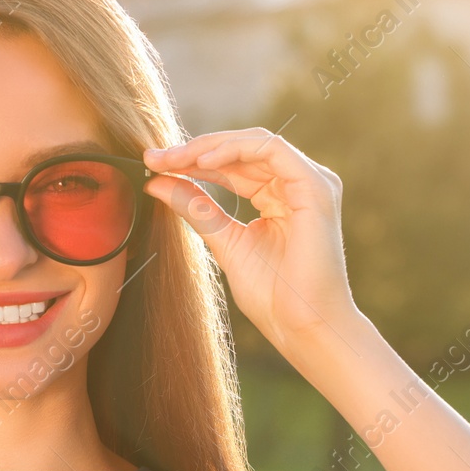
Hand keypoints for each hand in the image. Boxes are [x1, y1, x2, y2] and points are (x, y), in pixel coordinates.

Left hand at [143, 129, 360, 354]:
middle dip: (195, 151)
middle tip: (154, 158)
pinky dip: (237, 150)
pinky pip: (272, 150)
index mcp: (279, 196)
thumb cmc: (273, 296)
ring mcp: (311, 183)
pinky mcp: (316, 187)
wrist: (303, 327)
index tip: (153, 166)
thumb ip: (197, 209)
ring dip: (210, 147)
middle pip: (242, 150)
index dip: (193, 161)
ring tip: (173, 159)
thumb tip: (158, 184)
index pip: (233, 165)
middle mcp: (297, 184)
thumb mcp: (224, 242)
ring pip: (255, 142)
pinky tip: (204, 161)